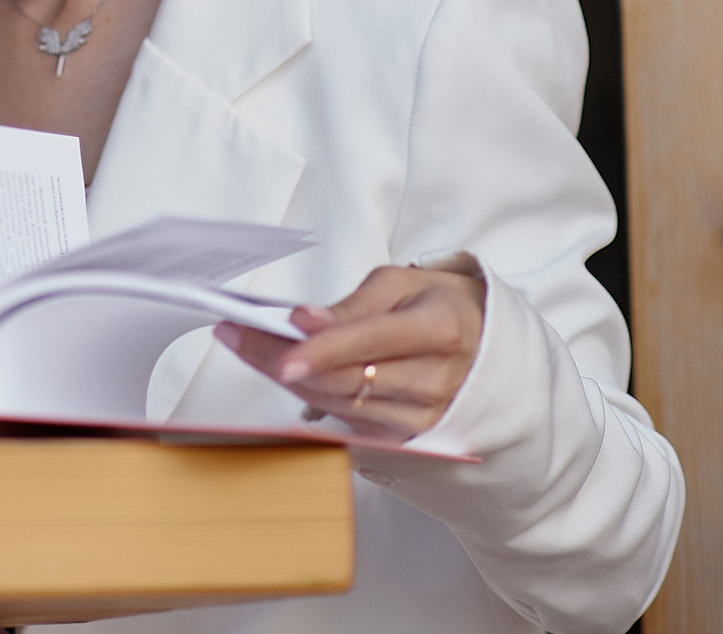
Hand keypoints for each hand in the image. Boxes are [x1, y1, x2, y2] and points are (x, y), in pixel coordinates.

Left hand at [215, 263, 485, 440]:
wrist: (487, 352)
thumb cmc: (441, 307)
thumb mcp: (406, 284)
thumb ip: (355, 303)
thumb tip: (306, 321)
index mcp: (441, 330)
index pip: (369, 343)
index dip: (321, 351)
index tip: (280, 355)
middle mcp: (434, 380)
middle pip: (344, 378)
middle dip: (281, 359)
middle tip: (235, 333)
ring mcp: (421, 417)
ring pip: (338, 402)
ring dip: (286, 377)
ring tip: (245, 345)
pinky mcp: (405, 438)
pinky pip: (346, 419)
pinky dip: (308, 394)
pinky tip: (280, 371)